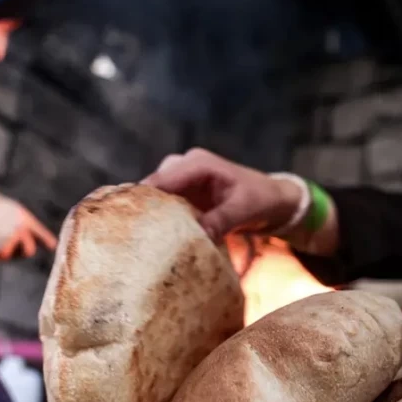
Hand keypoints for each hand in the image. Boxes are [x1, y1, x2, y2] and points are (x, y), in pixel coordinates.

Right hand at [0, 183, 56, 259]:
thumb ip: (7, 221)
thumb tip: (7, 235)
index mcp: (21, 216)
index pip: (38, 231)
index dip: (45, 239)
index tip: (52, 246)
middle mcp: (20, 231)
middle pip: (29, 251)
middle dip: (22, 252)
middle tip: (8, 248)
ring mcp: (10, 244)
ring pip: (10, 256)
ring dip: (4, 252)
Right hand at [142, 148, 302, 239]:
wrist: (273, 200)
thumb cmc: (261, 199)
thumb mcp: (243, 210)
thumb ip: (220, 221)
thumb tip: (197, 236)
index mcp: (198, 163)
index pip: (163, 179)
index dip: (144, 197)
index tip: (129, 219)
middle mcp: (184, 166)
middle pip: (153, 186)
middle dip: (142, 207)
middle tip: (130, 233)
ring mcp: (182, 180)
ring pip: (155, 196)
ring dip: (149, 214)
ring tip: (137, 238)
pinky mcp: (184, 194)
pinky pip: (165, 205)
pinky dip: (160, 219)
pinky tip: (153, 237)